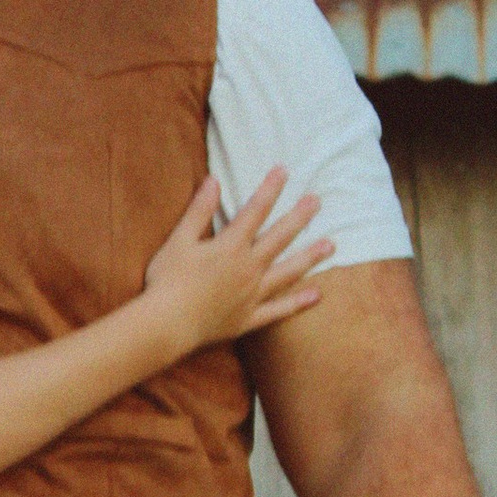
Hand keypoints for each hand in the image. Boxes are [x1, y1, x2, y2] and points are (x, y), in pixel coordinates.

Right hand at [140, 169, 330, 350]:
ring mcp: (252, 295)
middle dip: (299, 217)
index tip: (283, 171)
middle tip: (317, 201)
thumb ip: (199, 211)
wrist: (166, 325)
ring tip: (330, 245)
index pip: (255, 211)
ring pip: (288, 272)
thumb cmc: (167, 281)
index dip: (270, 189)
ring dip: (310, 257)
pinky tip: (317, 295)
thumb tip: (213, 181)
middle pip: (280, 237)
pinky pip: (279, 310)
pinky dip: (298, 302)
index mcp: (230, 246)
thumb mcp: (179, 240)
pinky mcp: (249, 318)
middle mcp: (249, 268)